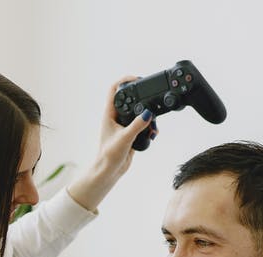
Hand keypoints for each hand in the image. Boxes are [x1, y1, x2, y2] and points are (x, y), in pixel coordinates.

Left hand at [67, 75, 157, 210]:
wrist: (109, 171)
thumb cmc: (109, 155)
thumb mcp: (125, 138)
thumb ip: (137, 125)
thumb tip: (149, 113)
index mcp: (109, 114)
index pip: (115, 90)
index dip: (125, 80)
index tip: (137, 78)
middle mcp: (116, 117)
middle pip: (130, 99)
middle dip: (142, 98)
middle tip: (152, 97)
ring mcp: (124, 125)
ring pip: (139, 113)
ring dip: (148, 117)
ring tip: (153, 125)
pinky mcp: (131, 134)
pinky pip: (143, 125)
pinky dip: (150, 127)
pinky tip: (153, 134)